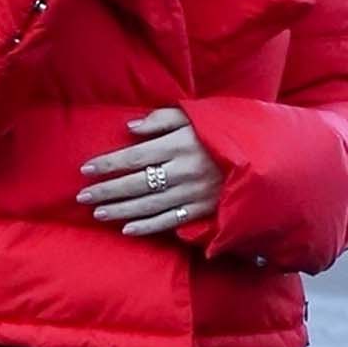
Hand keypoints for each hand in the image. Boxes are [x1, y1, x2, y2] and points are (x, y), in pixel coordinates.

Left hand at [78, 108, 224, 235]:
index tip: (86, 169)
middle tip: (82, 196)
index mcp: (181, 144)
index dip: (109, 163)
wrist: (264, 158)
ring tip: (98, 213)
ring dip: (120, 210)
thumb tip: (131, 127)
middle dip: (107, 190)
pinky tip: (127, 230)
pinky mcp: (203, 211)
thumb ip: (163, 119)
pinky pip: (170, 221)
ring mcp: (193, 194)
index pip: (136, 156)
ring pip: (149, 205)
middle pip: (137, 183)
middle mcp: (184, 171)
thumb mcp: (198, 116)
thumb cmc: (224, 133)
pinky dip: (147, 227)